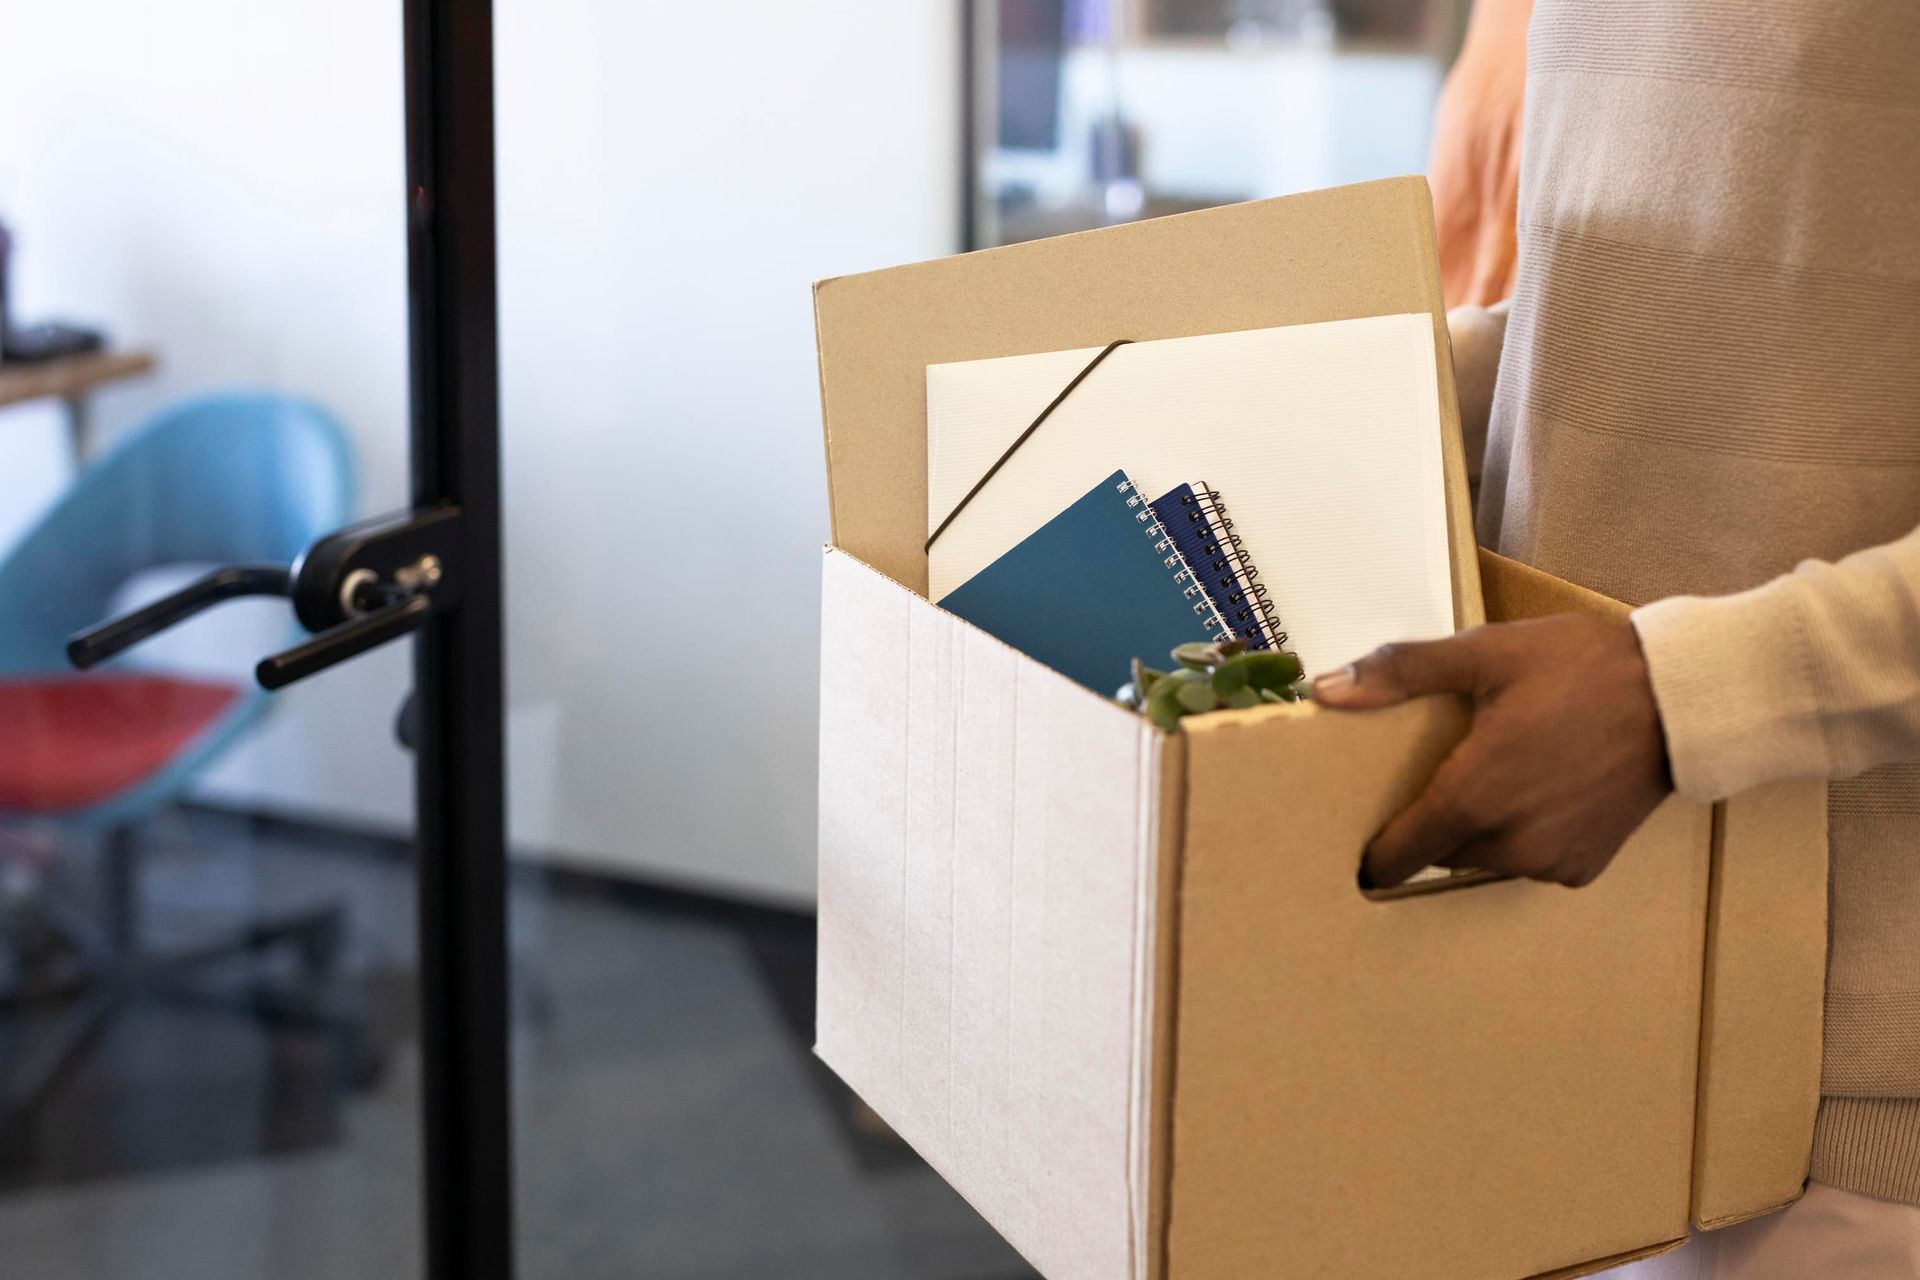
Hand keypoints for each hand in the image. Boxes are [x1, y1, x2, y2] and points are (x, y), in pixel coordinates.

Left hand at [1311, 614, 1671, 889]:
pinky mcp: (1584, 867)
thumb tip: (1326, 691)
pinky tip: (1538, 789)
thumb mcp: (1484, 654)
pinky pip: (1529, 861)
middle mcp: (1509, 844)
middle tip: (1441, 773)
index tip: (1360, 834)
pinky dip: (1523, 835)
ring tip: (1494, 773)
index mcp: (1473, 798)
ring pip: (1484, 858)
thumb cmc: (1580, 668)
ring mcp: (1550, 861)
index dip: (1374, 851)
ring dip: (1478, 828)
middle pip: (1440, 851)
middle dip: (1431, 822)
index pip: (1397, 856)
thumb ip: (1400, 673)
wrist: (1682, 697)